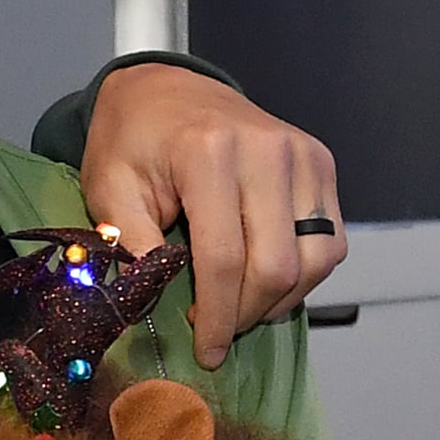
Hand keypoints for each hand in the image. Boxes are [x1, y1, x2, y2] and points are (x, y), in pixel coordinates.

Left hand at [77, 61, 344, 368]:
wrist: (165, 89)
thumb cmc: (133, 141)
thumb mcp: (110, 190)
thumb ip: (131, 245)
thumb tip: (155, 305)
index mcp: (209, 154)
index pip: (223, 258)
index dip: (215, 316)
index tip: (205, 351)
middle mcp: (267, 151)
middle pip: (275, 265)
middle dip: (246, 314)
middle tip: (216, 334)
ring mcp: (303, 155)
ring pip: (314, 259)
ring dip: (278, 299)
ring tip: (239, 309)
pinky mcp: (321, 163)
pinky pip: (330, 240)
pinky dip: (304, 274)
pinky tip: (265, 281)